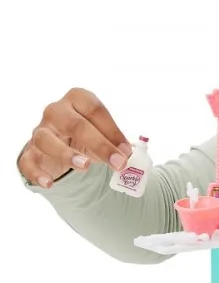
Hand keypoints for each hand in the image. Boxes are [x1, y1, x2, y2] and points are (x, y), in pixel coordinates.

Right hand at [17, 88, 131, 188]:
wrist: (63, 146)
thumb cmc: (88, 135)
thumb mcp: (104, 134)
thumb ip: (116, 142)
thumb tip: (127, 154)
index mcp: (77, 99)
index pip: (95, 110)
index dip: (112, 131)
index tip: (126, 151)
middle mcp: (55, 111)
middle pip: (74, 124)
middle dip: (99, 144)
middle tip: (118, 163)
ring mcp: (39, 131)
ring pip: (46, 140)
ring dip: (66, 154)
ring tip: (85, 166)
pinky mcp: (29, 152)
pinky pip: (27, 162)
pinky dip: (37, 173)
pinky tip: (49, 183)